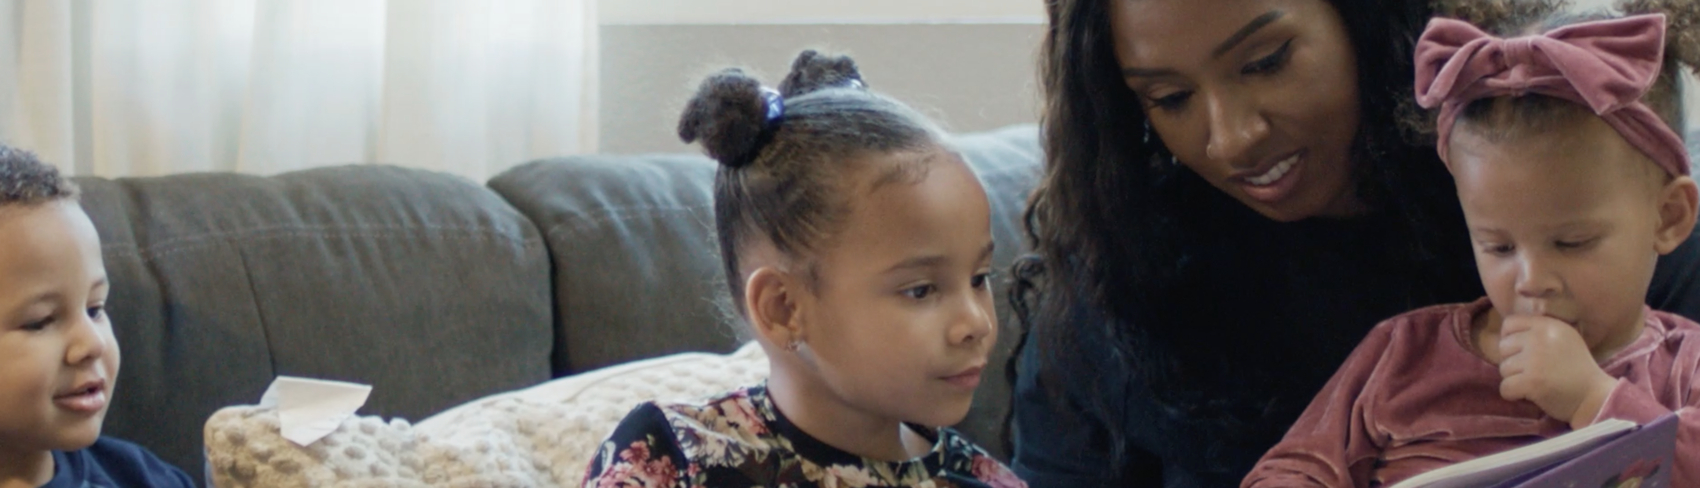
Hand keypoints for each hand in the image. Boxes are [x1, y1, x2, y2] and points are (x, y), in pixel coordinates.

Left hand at [1497, 314, 1618, 427]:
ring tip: (1535, 382)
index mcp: (1549, 325)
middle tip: (1531, 371)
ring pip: (1503, 368)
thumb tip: (1504, 334)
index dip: (1509, 338)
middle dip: (1512, 361)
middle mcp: (1540, 338)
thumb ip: (1537, 332)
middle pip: (1503, 347)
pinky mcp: (1532, 381)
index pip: (1509, 323)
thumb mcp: (1563, 338)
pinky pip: (1505, 388)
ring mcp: (1535, 360)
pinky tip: (1529, 394)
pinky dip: (1513, 394)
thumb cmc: (1576, 369)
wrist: (1595, 397)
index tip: (1520, 351)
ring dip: (1514, 379)